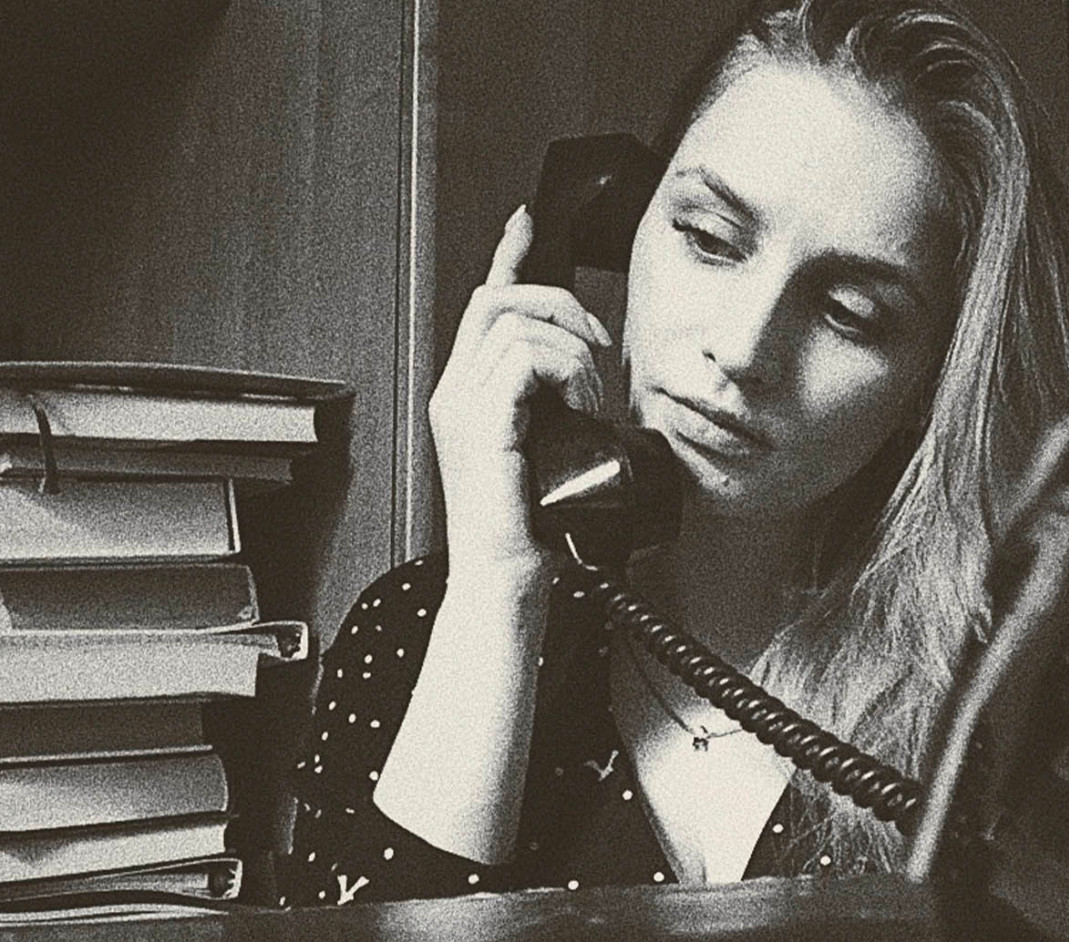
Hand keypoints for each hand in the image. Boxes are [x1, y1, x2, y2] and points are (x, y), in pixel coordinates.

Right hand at [428, 205, 613, 580]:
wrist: (510, 579)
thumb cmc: (535, 528)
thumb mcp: (556, 448)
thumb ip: (561, 406)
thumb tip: (594, 375)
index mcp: (471, 394)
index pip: (486, 303)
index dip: (509, 254)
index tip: (528, 220)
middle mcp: (456, 392)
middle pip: (500, 298)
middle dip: (559, 302)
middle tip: (598, 346)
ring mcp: (462, 406)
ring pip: (517, 323)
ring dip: (572, 350)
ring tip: (589, 398)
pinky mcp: (479, 423)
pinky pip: (523, 358)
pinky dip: (564, 372)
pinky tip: (578, 406)